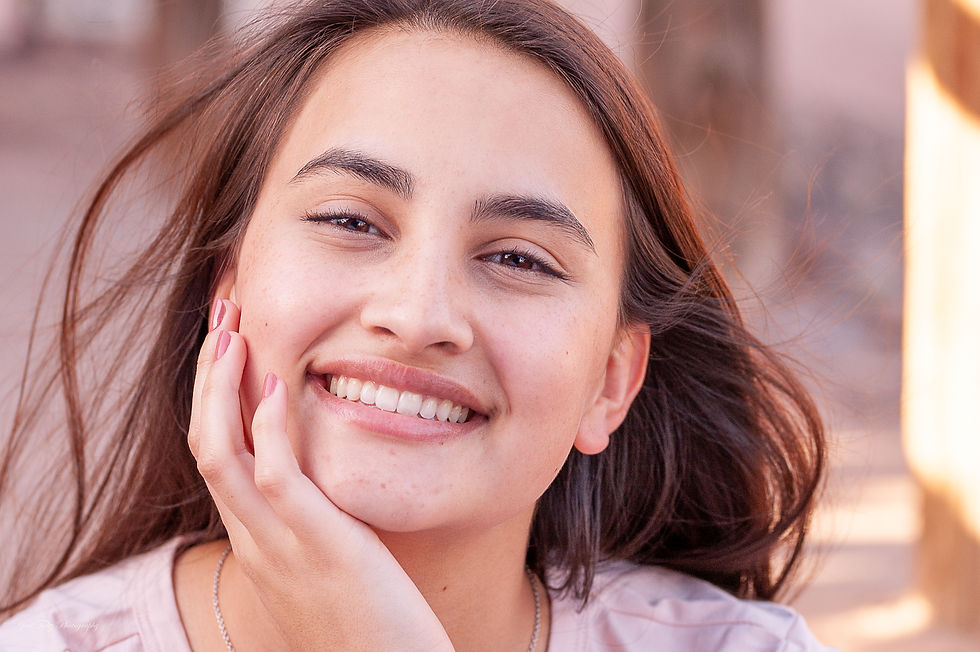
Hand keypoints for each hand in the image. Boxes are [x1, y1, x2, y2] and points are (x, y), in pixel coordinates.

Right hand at [187, 299, 453, 650]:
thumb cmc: (373, 628)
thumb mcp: (332, 568)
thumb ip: (320, 525)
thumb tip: (331, 485)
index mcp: (258, 541)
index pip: (219, 456)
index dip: (215, 397)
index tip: (228, 347)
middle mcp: (255, 540)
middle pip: (207, 443)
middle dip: (209, 375)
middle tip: (222, 316)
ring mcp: (278, 543)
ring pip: (221, 452)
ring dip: (221, 385)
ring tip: (233, 329)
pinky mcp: (316, 545)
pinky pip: (274, 476)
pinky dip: (269, 424)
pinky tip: (278, 382)